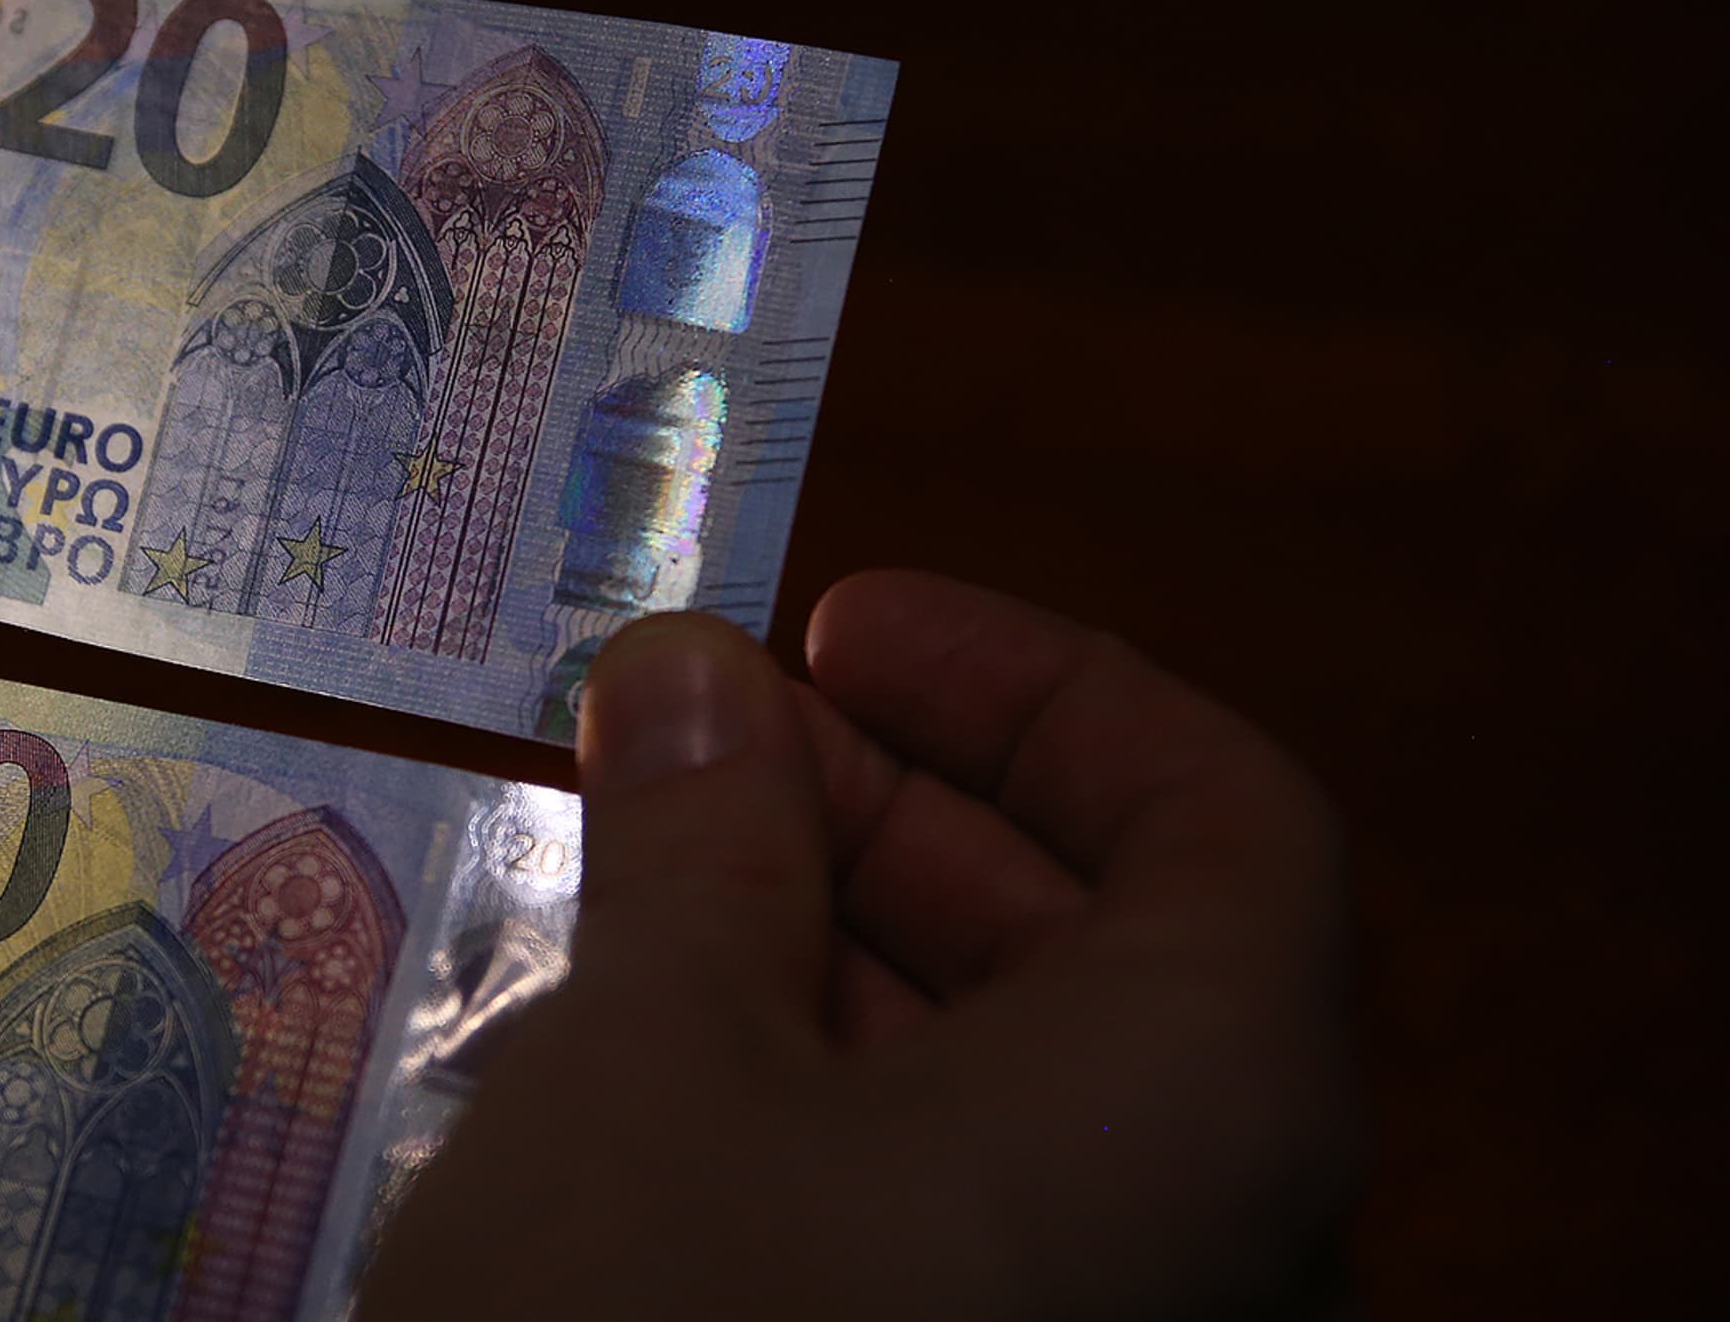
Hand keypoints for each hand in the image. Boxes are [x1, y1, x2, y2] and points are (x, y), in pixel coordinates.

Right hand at [358, 574, 1360, 1319]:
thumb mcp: (663, 1046)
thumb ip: (702, 837)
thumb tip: (688, 678)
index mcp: (1216, 1098)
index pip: (1220, 815)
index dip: (1033, 686)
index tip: (840, 623)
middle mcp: (1224, 1233)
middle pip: (1111, 947)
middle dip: (892, 811)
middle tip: (690, 741)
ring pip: (1019, 1090)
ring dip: (831, 948)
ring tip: (633, 874)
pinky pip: (957, 1214)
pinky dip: (824, 1098)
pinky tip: (648, 1056)